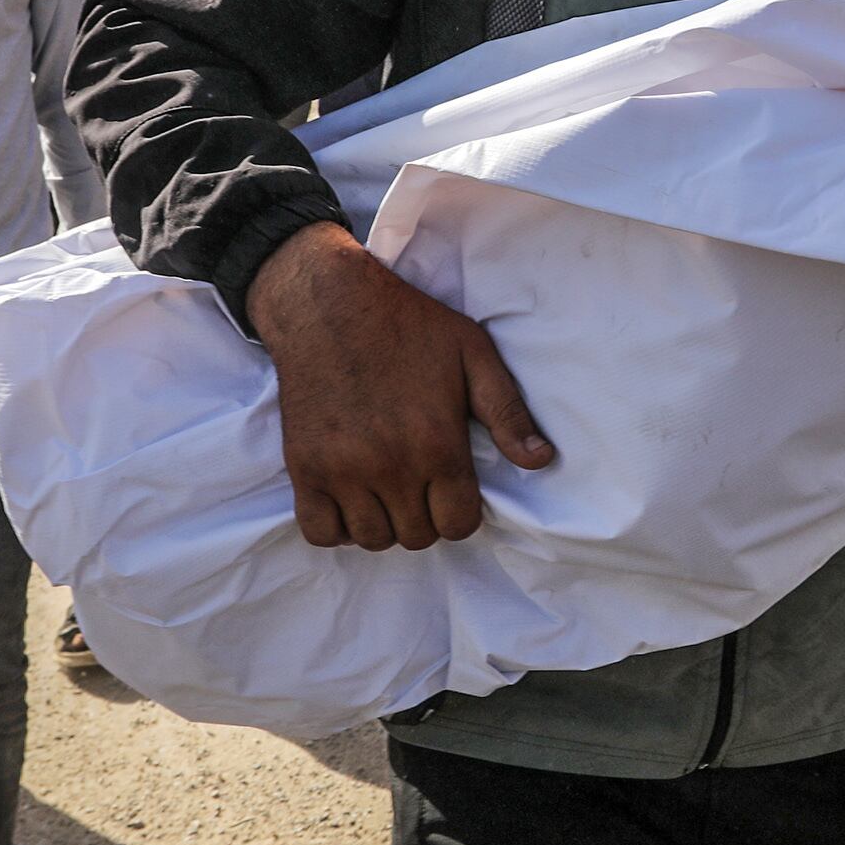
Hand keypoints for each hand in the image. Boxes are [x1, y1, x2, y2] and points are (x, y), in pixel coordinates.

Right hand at [249, 222, 553, 551]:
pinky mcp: (304, 468)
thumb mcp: (473, 354)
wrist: (328, 305)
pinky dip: (338, 527)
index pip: (459, 525)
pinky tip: (350, 499)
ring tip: (387, 490)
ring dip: (385, 523)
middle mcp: (390, 466)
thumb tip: (540, 460)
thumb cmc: (408, 325)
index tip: (452, 488)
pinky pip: (321, 532)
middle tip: (420, 484)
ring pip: (372, 539)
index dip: (461, 512)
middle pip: (418, 537)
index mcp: (436, 444)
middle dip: (426, 517)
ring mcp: (342, 471)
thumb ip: (508, 412)